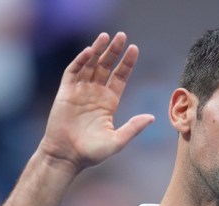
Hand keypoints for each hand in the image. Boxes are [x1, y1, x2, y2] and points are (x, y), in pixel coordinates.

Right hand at [40, 32, 154, 172]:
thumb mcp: (117, 141)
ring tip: (106, 36)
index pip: (120, 77)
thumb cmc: (91, 153)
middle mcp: (95, 94)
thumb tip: (152, 117)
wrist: (67, 156)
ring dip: (97, 50)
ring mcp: (80, 92)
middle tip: (122, 36)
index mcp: (109, 102)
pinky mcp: (66, 93)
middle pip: (106, 66)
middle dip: (114, 51)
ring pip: (90, 65)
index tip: (134, 48)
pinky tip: (89, 52)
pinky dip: (80, 61)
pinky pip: (73, 72)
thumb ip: (133, 128)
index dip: (127, 63)